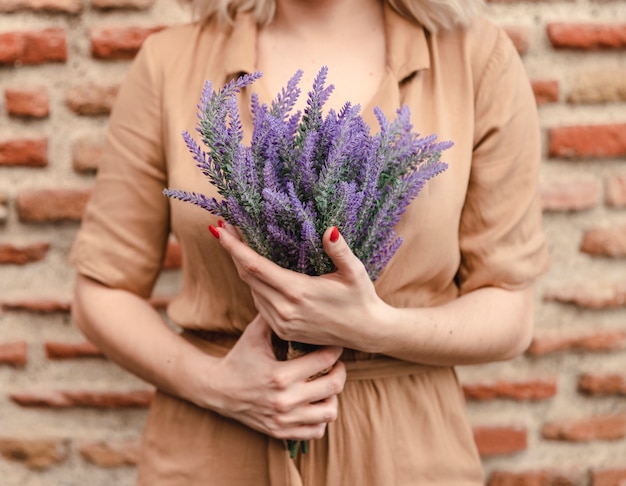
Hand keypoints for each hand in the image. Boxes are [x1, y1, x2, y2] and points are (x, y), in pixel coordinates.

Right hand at [206, 315, 345, 440]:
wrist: (217, 390)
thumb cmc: (240, 357)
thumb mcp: (254, 334)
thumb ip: (273, 315)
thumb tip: (290, 292)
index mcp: (280, 374)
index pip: (324, 359)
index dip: (335, 349)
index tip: (335, 343)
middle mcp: (285, 400)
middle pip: (333, 386)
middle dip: (340, 371)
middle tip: (336, 363)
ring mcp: (284, 419)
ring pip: (329, 412)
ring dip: (332, 397)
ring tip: (326, 385)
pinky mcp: (281, 432)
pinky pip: (316, 431)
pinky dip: (320, 418)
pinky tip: (314, 403)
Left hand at [213, 223, 388, 351]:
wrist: (366, 333)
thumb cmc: (362, 298)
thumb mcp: (355, 272)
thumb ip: (340, 251)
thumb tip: (329, 229)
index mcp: (298, 292)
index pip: (255, 266)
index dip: (234, 247)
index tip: (219, 229)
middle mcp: (285, 310)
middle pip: (247, 276)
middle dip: (233, 251)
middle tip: (224, 229)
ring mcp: (282, 323)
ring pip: (251, 291)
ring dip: (242, 268)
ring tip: (237, 246)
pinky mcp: (283, 330)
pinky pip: (260, 304)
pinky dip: (254, 286)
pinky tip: (255, 272)